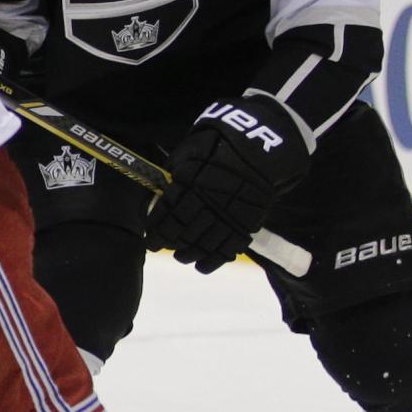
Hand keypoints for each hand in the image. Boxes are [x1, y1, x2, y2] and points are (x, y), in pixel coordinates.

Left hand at [143, 99, 308, 273]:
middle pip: (183, 230)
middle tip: (161, 248)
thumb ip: (174, 173)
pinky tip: (202, 266)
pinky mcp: (246, 222)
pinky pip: (228, 247)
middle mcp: (206, 200)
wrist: (261, 146)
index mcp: (189, 181)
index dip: (155, 229)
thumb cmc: (218, 144)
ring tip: (180, 257)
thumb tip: (160, 192)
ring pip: (203, 242)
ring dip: (188, 253)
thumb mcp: (190, 151)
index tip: (149, 238)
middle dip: (169, 242)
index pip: (166, 212)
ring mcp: (228, 213)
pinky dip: (213, 260)